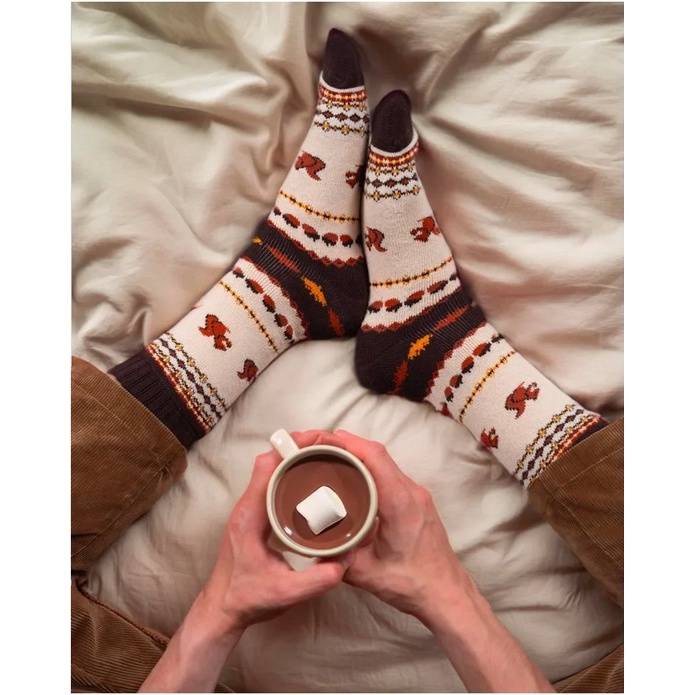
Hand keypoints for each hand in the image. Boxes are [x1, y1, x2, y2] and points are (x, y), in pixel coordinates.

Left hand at [199, 433, 353, 635]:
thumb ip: (316, 580)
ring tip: (323, 458)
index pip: (266, 468)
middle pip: (270, 462)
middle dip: (297, 449)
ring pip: (270, 471)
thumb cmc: (246, 599)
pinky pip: (272, 484)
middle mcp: (247, 507)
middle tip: (327, 446)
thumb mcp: (285, 593)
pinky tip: (311, 482)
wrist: (223, 610)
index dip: (289, 450)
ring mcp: (250, 510)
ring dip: (293, 460)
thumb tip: (346, 561)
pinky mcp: (255, 516)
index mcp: (250, 516)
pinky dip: (290, 476)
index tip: (315, 442)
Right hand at [295, 430, 475, 622]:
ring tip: (329, 458)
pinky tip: (351, 478)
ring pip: (385, 462)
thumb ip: (335, 555)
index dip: (347, 443)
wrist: (446, 594)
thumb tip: (309, 540)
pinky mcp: (417, 501)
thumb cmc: (412, 584)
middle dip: (346, 444)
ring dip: (358, 455)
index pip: (373, 457)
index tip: (321, 439)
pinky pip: (391, 474)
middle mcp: (411, 492)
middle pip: (377, 454)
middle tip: (317, 446)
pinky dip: (369, 469)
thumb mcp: (364, 573)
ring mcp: (417, 494)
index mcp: (399, 503)